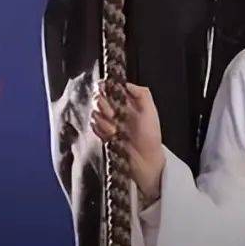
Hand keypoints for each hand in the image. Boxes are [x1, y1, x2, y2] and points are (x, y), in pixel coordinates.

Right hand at [91, 82, 164, 199]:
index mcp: (128, 102)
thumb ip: (142, 93)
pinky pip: (93, 126)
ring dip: (102, 120)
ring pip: (94, 113)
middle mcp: (116, 110)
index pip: (110, 88)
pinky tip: (110, 136)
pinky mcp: (103, 135)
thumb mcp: (150, 111)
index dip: (104, 87)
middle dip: (102, 104)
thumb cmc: (150, 136)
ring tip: (115, 131)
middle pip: (98, 98)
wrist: (145, 161)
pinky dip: (100, 129)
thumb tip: (126, 84)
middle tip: (112, 114)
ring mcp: (108, 123)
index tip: (104, 89)